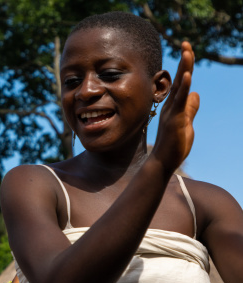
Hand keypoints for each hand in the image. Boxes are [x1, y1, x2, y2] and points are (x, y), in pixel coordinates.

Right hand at [152, 42, 199, 171]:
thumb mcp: (186, 124)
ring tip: (187, 51)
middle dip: (184, 61)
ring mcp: (172, 112)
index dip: (185, 67)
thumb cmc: (173, 145)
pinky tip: (187, 76)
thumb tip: (196, 94)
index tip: (187, 50)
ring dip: (184, 68)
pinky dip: (183, 87)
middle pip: (180, 79)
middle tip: (186, 43)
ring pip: (180, 86)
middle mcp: (171, 106)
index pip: (181, 83)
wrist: (162, 162)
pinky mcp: (175, 120)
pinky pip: (180, 101)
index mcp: (174, 106)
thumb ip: (190, 109)